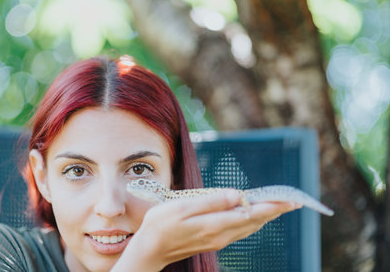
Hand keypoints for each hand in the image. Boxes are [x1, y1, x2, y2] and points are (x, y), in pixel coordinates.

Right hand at [112, 190, 299, 270]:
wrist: (150, 250)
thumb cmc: (161, 225)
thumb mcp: (182, 208)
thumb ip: (211, 202)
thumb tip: (236, 195)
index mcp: (215, 224)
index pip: (251, 213)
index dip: (272, 205)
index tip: (290, 200)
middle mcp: (222, 235)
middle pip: (255, 221)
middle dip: (275, 210)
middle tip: (294, 201)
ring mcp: (218, 240)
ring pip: (249, 227)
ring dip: (266, 216)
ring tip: (280, 207)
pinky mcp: (213, 241)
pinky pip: (240, 230)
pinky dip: (252, 221)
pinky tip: (255, 216)